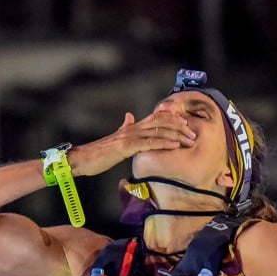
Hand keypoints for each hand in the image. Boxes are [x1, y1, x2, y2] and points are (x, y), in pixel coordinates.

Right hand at [71, 111, 196, 177]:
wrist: (83, 159)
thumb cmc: (98, 153)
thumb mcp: (115, 139)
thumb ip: (125, 127)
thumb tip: (130, 116)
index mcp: (131, 127)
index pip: (156, 118)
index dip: (172, 119)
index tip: (186, 124)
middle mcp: (133, 128)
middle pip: (161, 122)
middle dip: (179, 127)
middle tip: (194, 133)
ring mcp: (130, 136)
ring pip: (158, 131)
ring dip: (177, 135)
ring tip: (190, 139)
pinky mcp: (126, 146)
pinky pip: (149, 143)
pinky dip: (164, 143)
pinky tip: (175, 145)